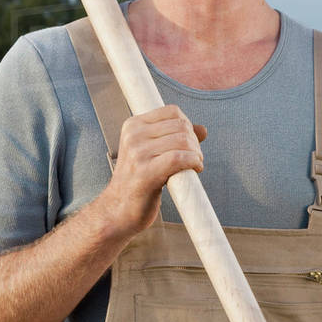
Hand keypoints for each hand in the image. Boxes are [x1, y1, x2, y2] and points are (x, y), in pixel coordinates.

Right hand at [99, 105, 207, 235]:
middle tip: (195, 158)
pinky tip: (194, 170)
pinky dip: (193, 162)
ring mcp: (137, 153)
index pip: (172, 111)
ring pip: (183, 141)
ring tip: (194, 165)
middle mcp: (133, 136)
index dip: (188, 126)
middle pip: (181, 126)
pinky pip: (179, 158)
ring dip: (196, 154)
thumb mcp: (152, 153)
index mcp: (133, 126)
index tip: (189, 144)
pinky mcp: (145, 173)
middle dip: (195, 142)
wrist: (117, 211)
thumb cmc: (138, 182)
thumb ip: (175, 138)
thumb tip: (203, 129)